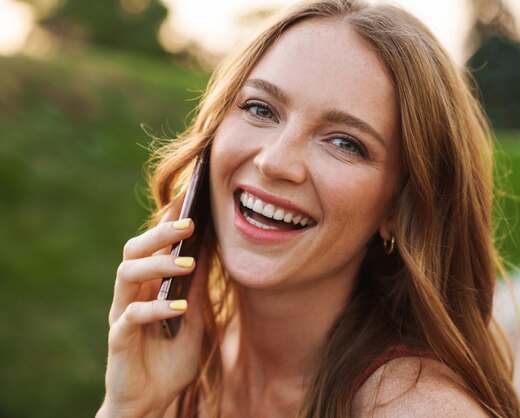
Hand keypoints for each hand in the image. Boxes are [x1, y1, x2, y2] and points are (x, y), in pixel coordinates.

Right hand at [97, 203, 207, 417]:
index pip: (152, 246)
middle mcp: (132, 295)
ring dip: (157, 264)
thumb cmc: (171, 360)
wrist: (153, 402)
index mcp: (148, 287)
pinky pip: (132, 316)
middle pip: (134, 250)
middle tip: (190, 223)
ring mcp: (122, 315)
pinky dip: (157, 308)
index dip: (166, 222)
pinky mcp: (119, 339)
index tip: (188, 199)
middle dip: (160, 233)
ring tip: (187, 263)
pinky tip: (181, 308)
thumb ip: (195, 288)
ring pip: (126, 274)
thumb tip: (209, 249)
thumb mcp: (194, 320)